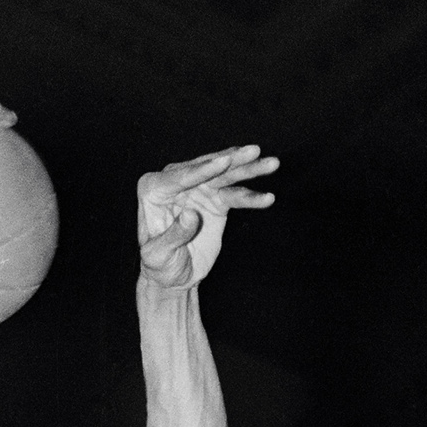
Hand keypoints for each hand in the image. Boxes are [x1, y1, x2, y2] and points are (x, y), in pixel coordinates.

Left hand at [137, 145, 277, 288]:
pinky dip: (252, 197)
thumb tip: (191, 214)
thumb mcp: (158, 255)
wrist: (173, 276)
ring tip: (272, 164)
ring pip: (225, 175)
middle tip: (255, 151)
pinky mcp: (216, 200)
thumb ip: (174, 234)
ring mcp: (198, 189)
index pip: (179, 176)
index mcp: (153, 190)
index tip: (224, 161)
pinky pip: (236, 195)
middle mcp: (176, 184)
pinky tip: (267, 199)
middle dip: (232, 160)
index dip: (203, 169)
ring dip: (249, 169)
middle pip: (207, 168)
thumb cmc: (158, 264)